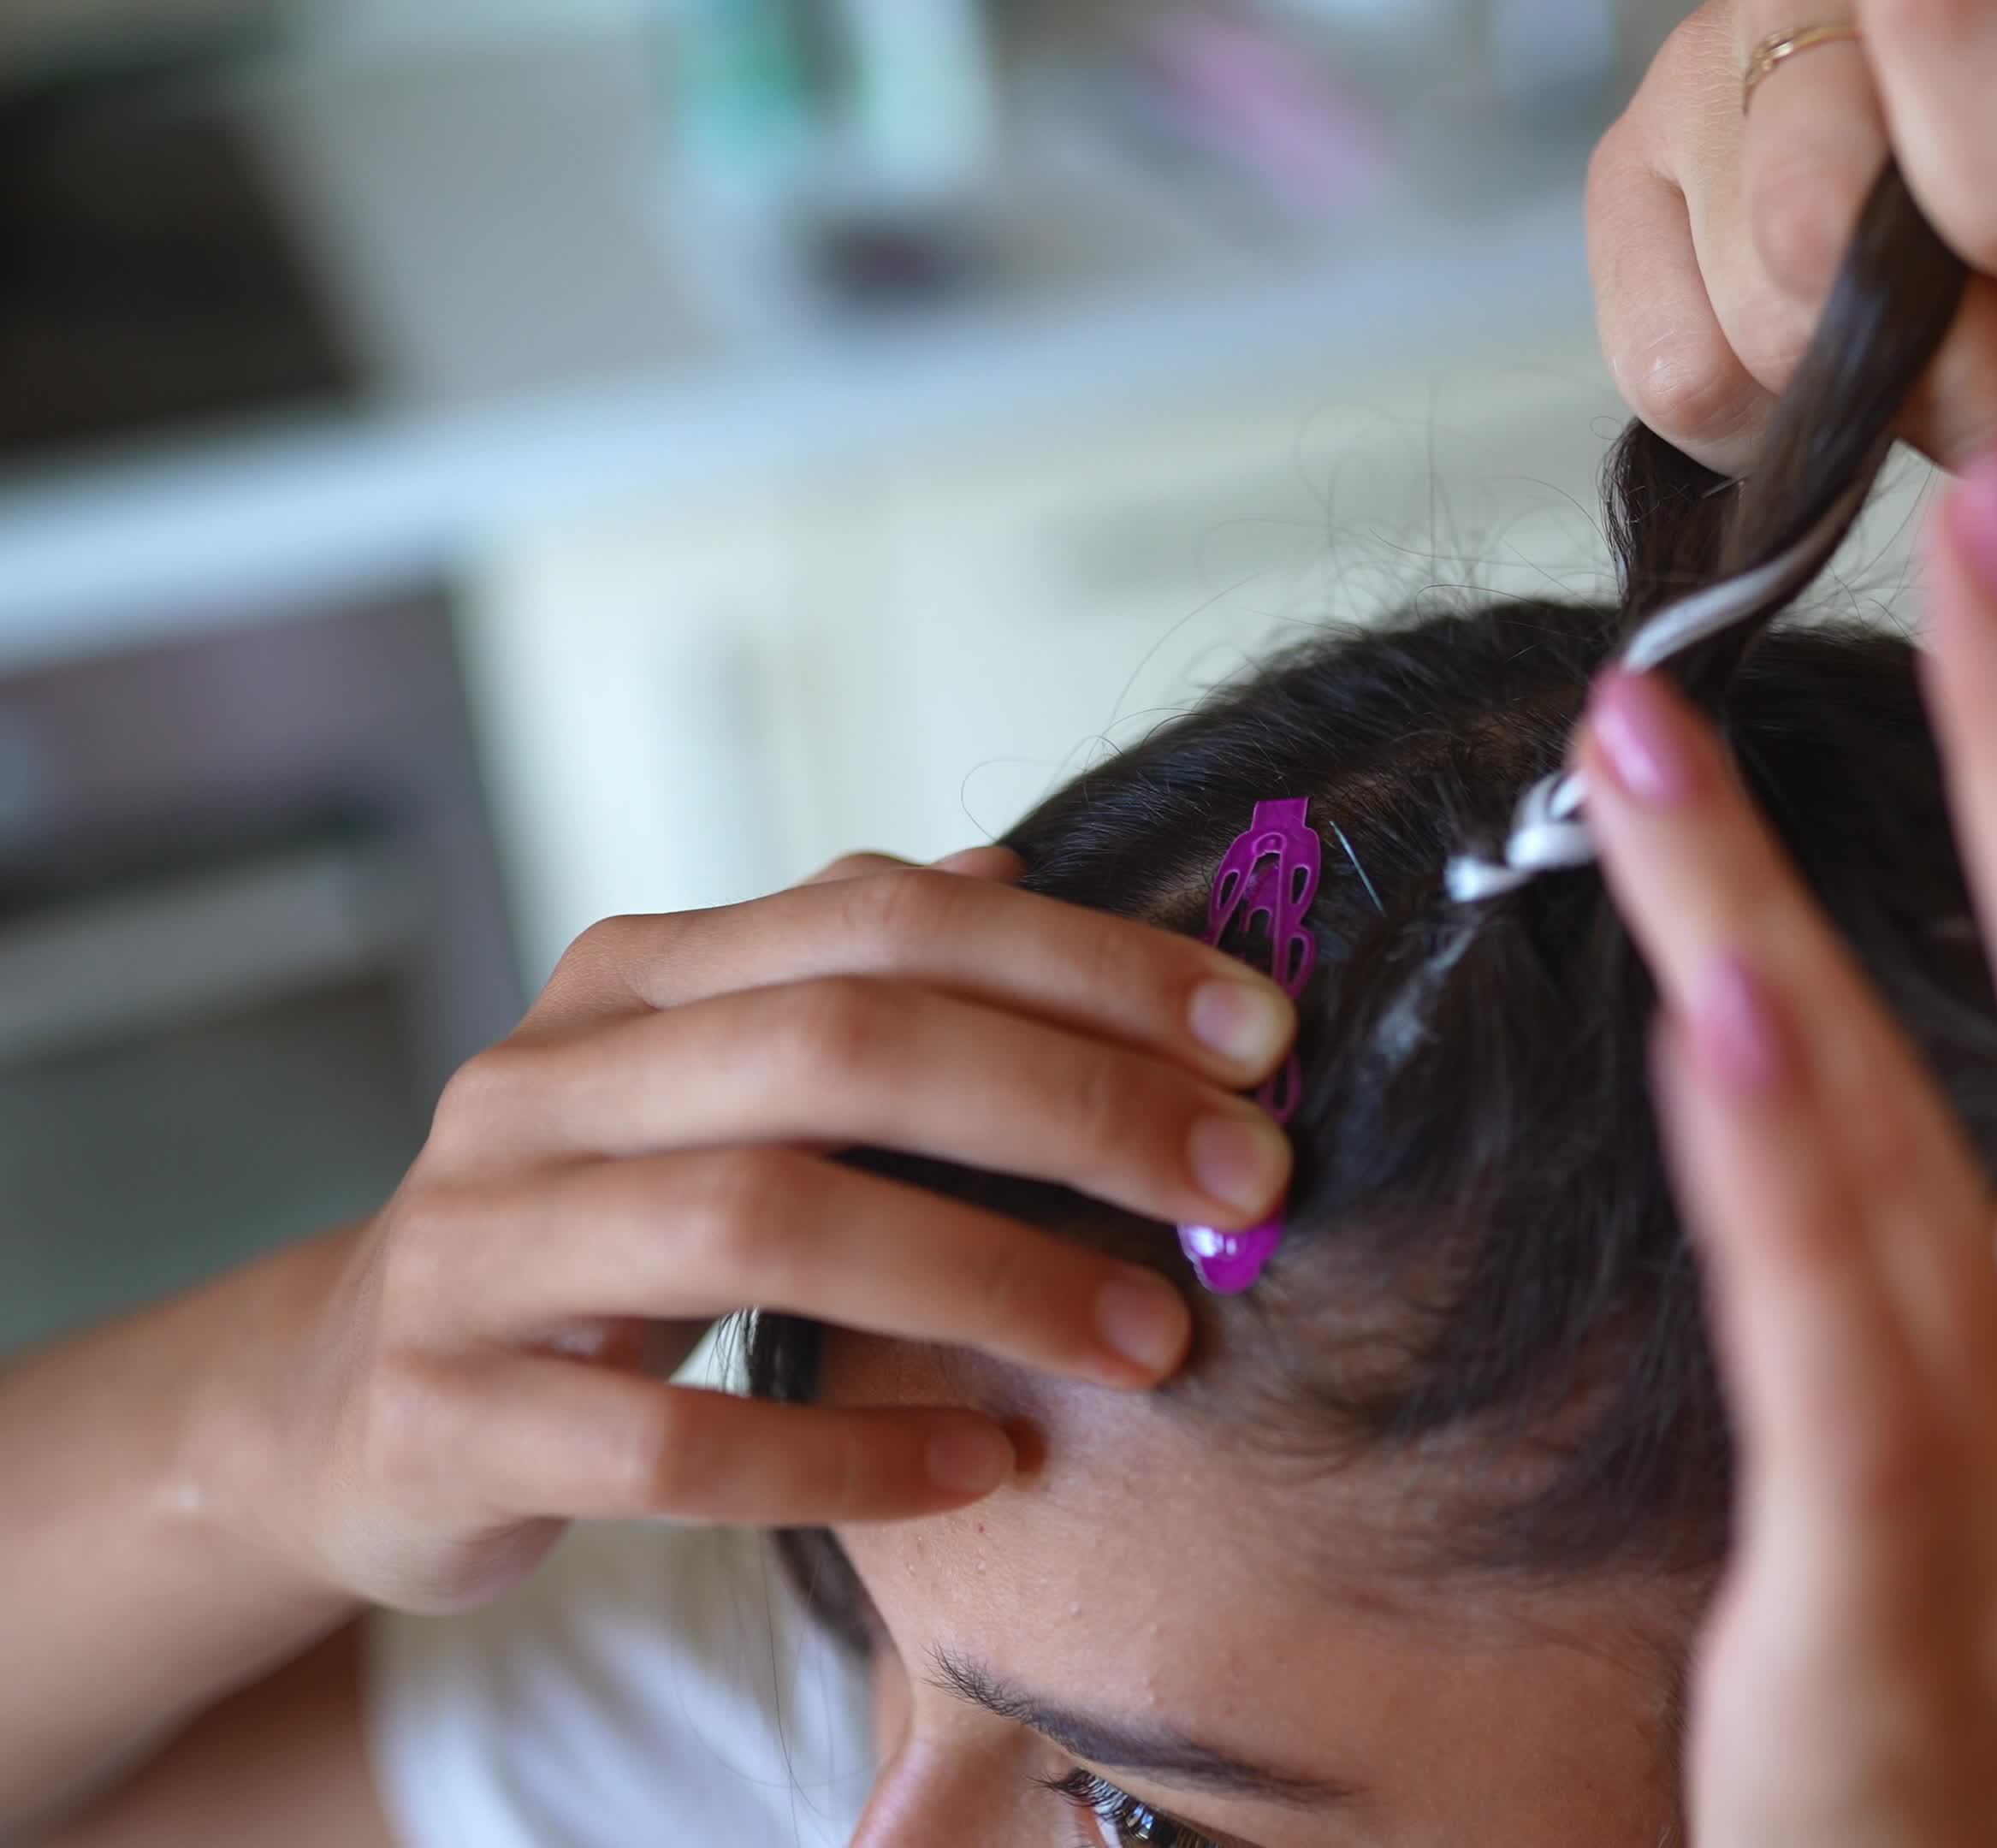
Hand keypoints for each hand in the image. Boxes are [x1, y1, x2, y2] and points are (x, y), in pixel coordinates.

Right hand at [254, 849, 1297, 1614]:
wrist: (340, 1407)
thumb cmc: (589, 1232)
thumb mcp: (703, 1083)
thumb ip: (847, 979)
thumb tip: (1019, 866)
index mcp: (630, 981)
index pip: (884, 922)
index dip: (1087, 969)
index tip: (1260, 1039)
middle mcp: (542, 1086)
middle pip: (840, 1046)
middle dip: (1074, 1106)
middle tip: (1246, 1183)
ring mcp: (476, 1248)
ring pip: (760, 1224)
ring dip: (989, 1280)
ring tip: (1155, 1335)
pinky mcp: (444, 1418)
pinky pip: (669, 1444)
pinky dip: (846, 1456)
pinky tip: (990, 1466)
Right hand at [1588, 0, 1996, 480]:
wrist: (1960, 61)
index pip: (1947, 34)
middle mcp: (1780, 4)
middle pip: (1815, 232)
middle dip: (1960, 378)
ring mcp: (1688, 92)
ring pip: (1736, 337)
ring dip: (1874, 421)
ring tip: (1968, 402)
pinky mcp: (1628, 181)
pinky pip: (1669, 373)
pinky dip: (1777, 428)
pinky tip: (1867, 397)